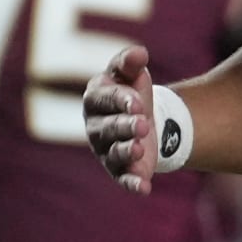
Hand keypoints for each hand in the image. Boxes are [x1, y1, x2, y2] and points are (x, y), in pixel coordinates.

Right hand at [82, 46, 155, 194]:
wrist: (146, 118)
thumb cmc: (132, 91)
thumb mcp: (132, 74)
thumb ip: (130, 62)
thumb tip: (140, 53)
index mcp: (95, 99)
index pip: (105, 99)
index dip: (121, 100)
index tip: (139, 102)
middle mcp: (95, 127)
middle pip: (108, 127)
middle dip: (125, 126)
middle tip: (143, 123)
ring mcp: (105, 150)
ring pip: (114, 153)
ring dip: (127, 152)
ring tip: (140, 148)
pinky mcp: (120, 171)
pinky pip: (124, 179)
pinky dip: (133, 184)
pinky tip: (144, 188)